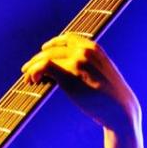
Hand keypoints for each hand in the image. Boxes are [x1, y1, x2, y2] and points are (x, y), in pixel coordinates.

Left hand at [21, 33, 140, 135]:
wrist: (120, 109)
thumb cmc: (111, 98)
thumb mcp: (101, 74)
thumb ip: (88, 66)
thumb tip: (71, 74)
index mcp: (93, 47)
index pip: (66, 39)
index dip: (51, 46)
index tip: (42, 55)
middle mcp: (84, 50)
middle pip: (52, 49)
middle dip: (37, 59)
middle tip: (26, 70)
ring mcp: (76, 61)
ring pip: (45, 57)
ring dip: (33, 68)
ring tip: (27, 79)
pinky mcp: (69, 74)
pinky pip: (45, 66)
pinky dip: (34, 71)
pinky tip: (32, 80)